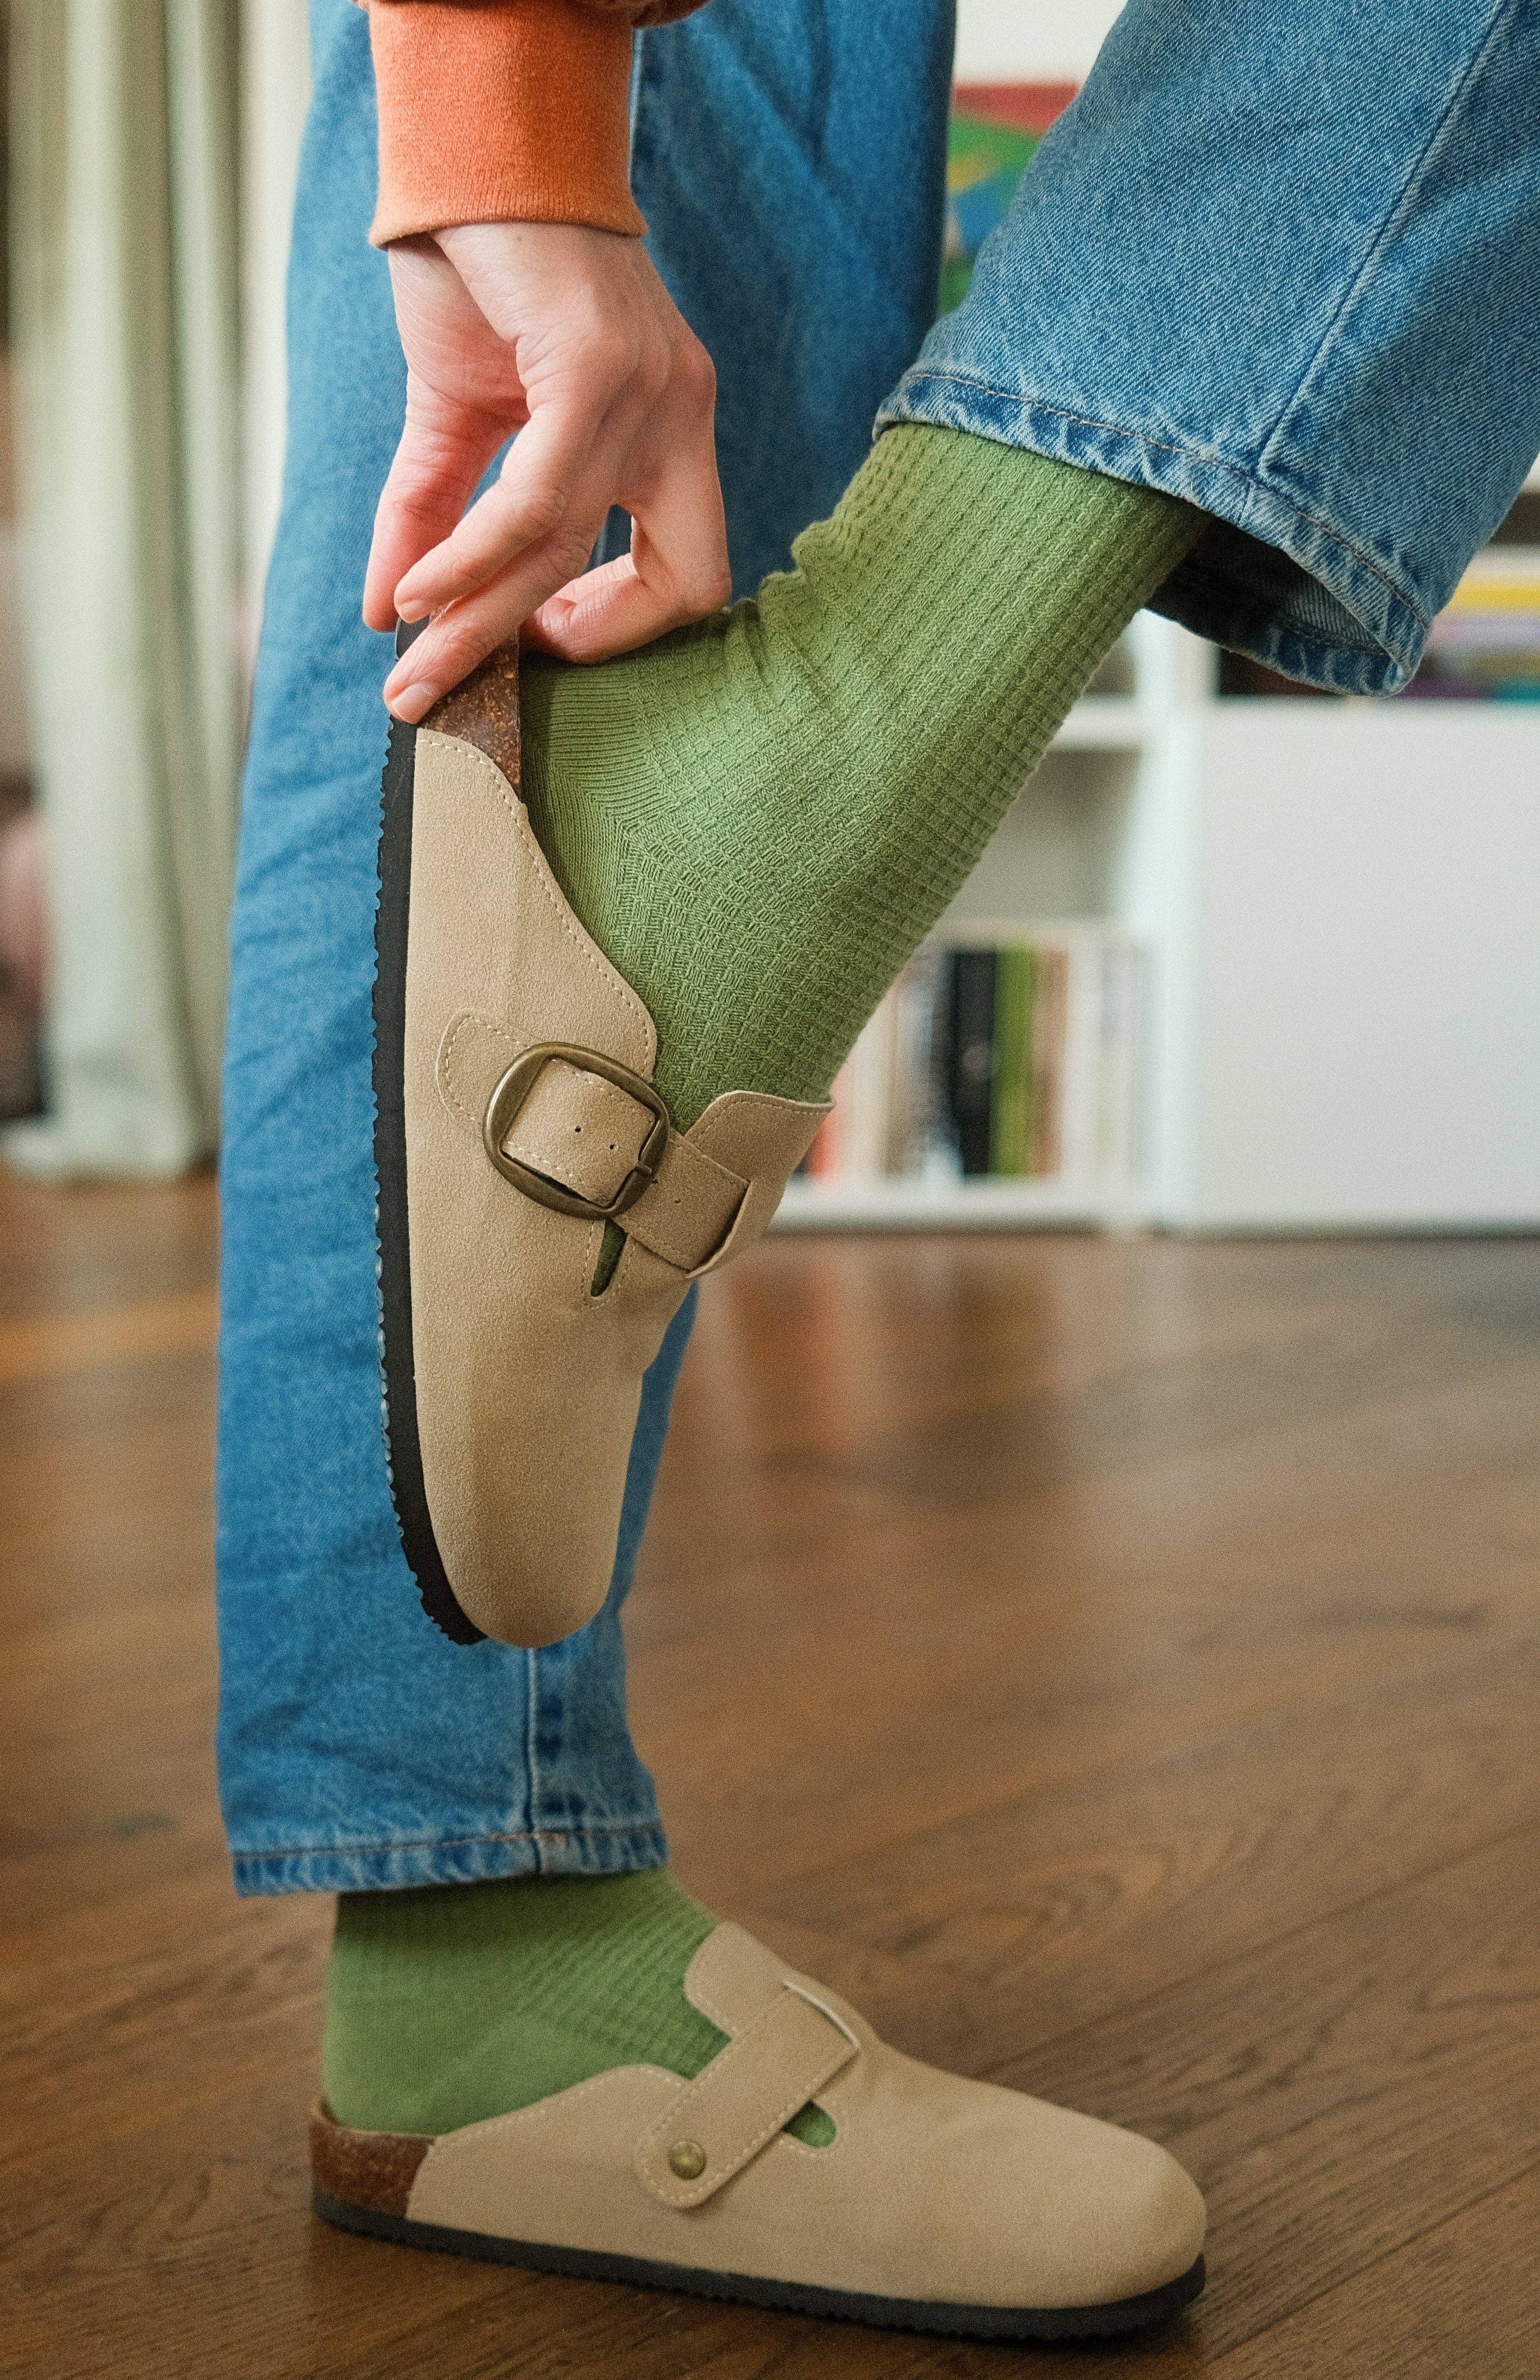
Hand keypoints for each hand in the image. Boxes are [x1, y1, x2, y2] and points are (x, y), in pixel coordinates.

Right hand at [366, 221, 730, 719]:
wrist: (466, 149)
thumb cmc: (478, 269)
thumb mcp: (460, 412)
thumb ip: (435, 514)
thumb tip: (393, 612)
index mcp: (673, 429)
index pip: (693, 570)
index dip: (619, 627)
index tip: (536, 636)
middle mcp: (682, 414)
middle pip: (679, 584)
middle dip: (574, 651)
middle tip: (472, 682)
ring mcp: (650, 389)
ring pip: (571, 548)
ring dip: (480, 619)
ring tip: (414, 663)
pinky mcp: (595, 366)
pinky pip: (532, 502)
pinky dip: (467, 558)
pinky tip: (414, 587)